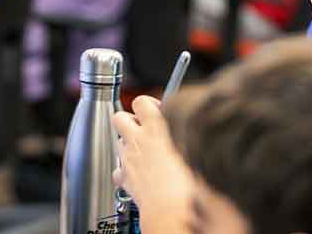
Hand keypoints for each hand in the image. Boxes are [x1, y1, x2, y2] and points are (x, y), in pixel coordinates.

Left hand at [112, 96, 195, 233]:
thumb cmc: (186, 181)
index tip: (158, 110)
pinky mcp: (124, 179)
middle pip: (119, 117)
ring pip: (118, 141)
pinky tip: (139, 173)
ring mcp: (128, 159)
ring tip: (145, 151)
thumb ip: (187, 131)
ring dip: (128, 143)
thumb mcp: (193, 146)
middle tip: (144, 128)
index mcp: (155, 127)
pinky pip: (118, 169)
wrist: (171, 210)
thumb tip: (193, 125)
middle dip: (129, 120)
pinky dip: (125, 169)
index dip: (148, 103)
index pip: (140, 101)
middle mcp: (137, 140)